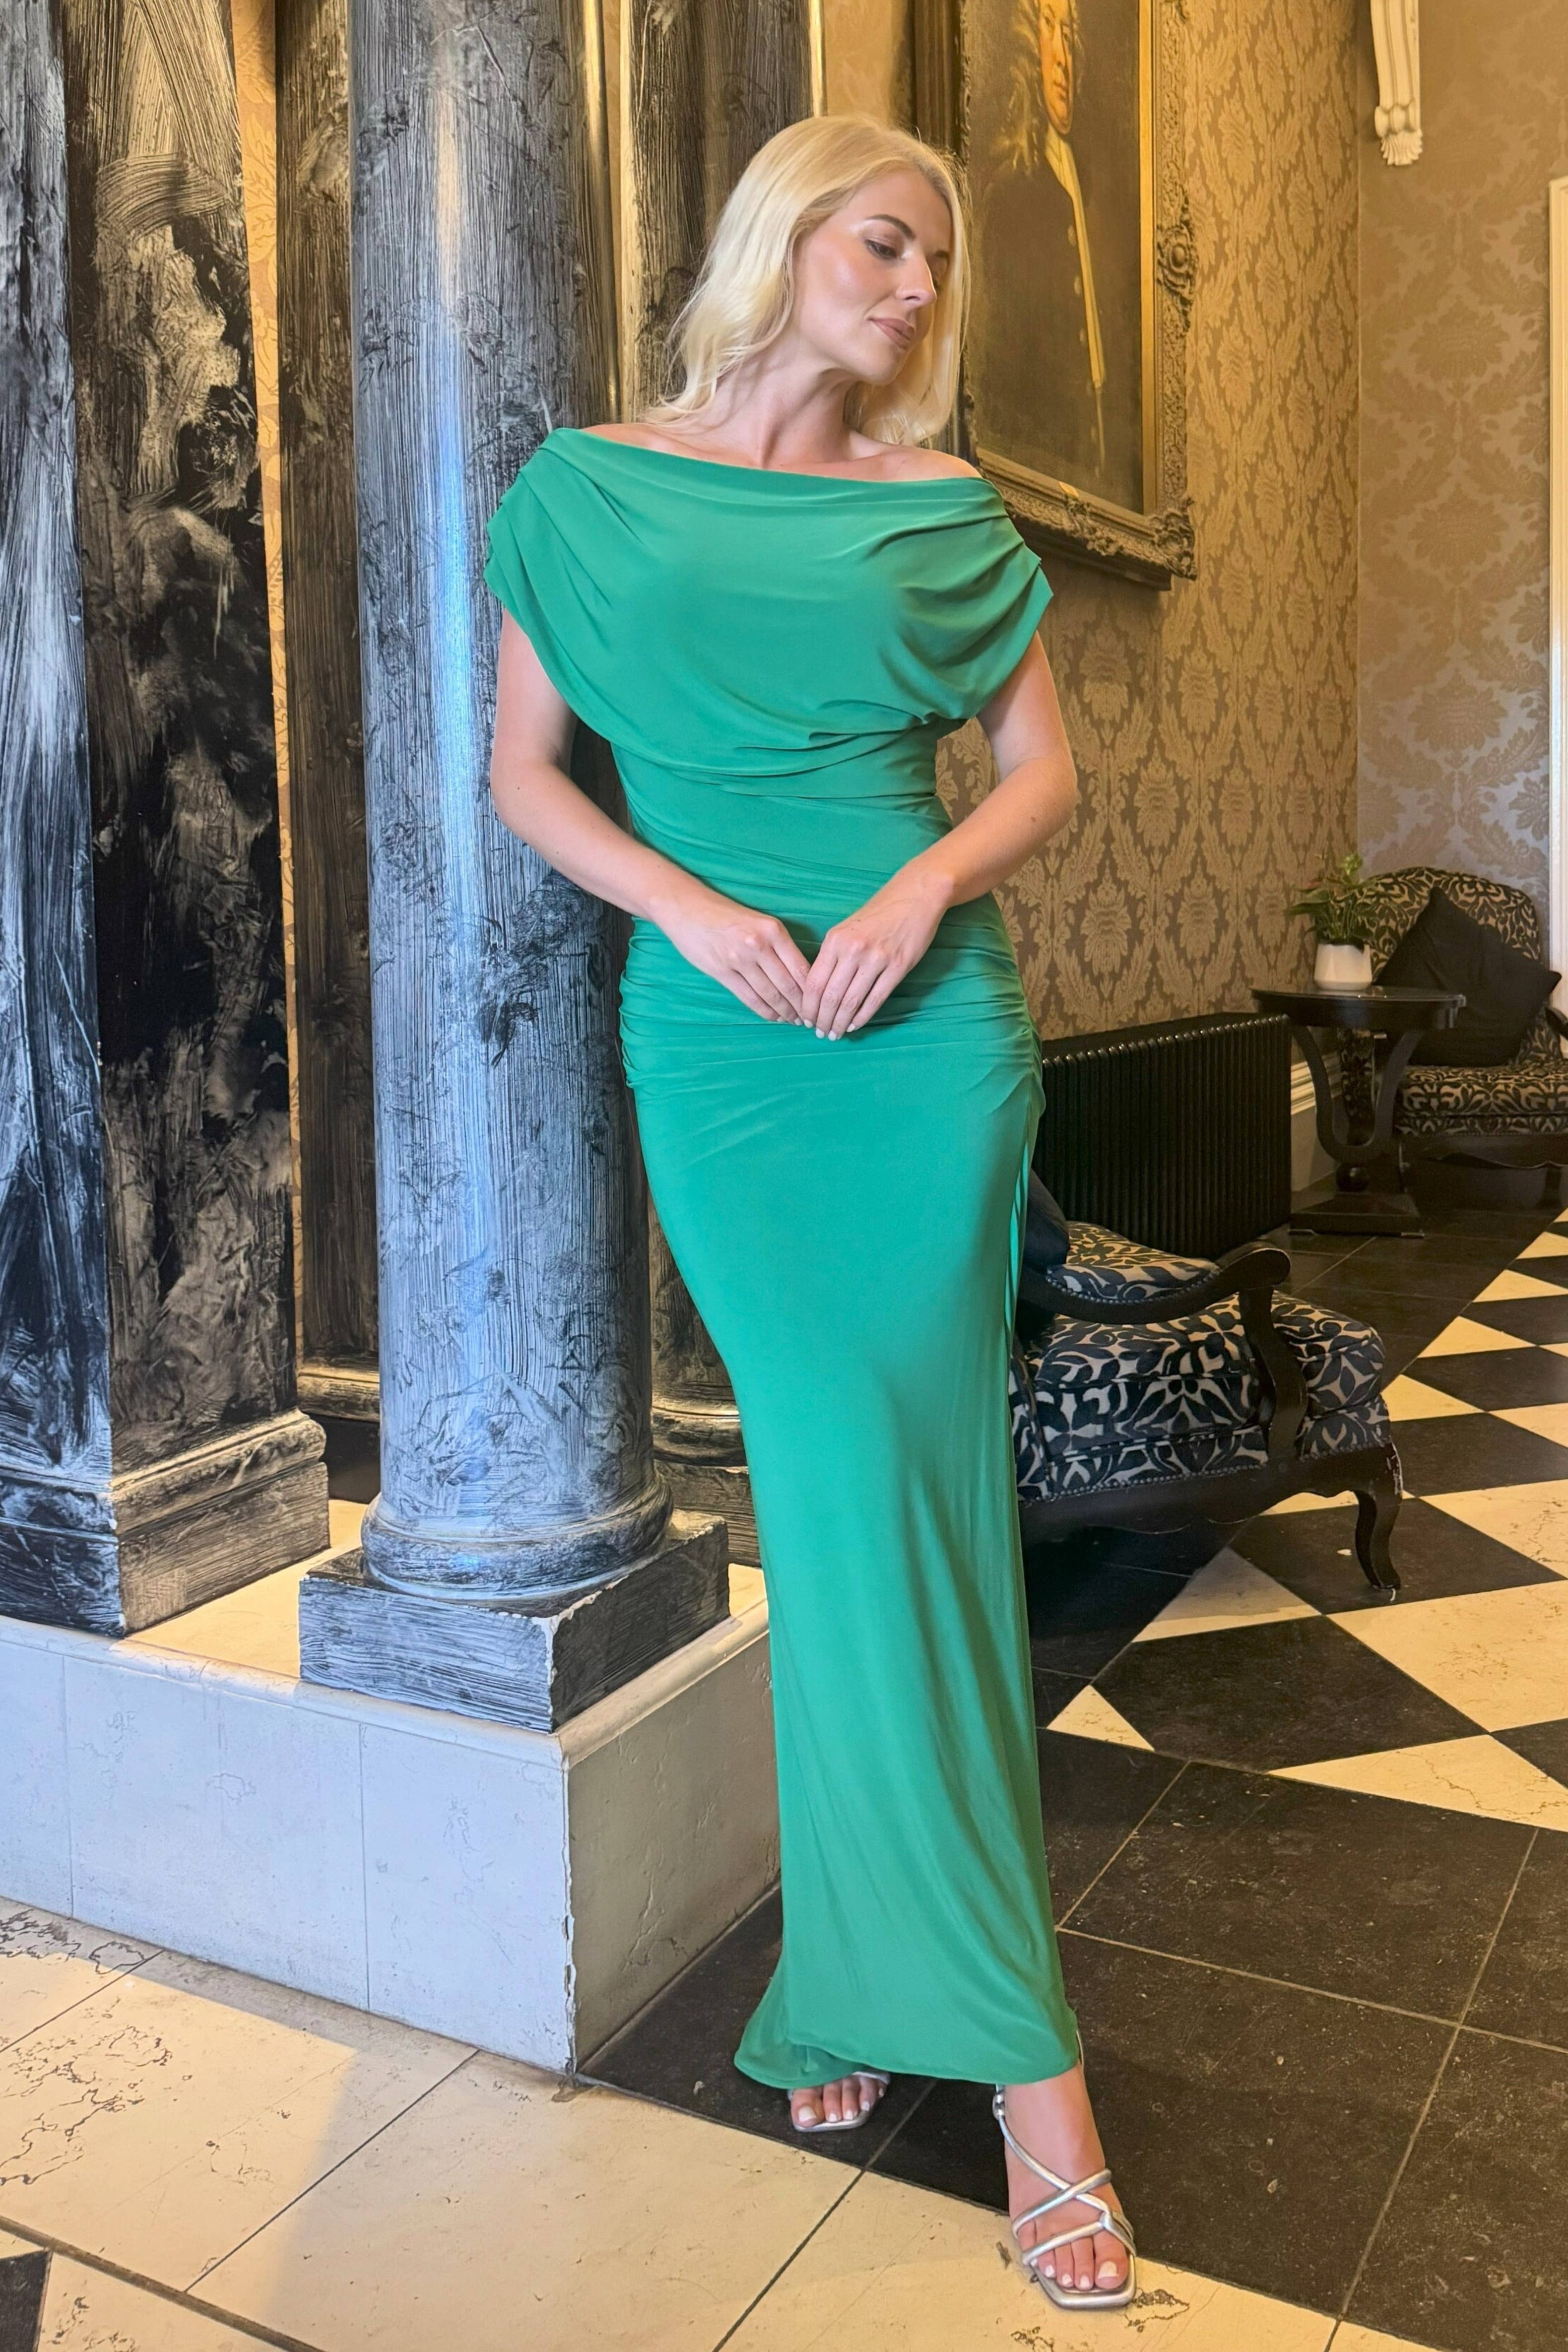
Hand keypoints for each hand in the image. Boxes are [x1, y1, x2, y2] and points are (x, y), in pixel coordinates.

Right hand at [659, 887, 811, 1022]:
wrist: (689, 908)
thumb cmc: (727, 915)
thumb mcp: (760, 922)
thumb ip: (779, 945)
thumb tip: (801, 975)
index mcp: (774, 931)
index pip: (801, 968)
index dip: (813, 991)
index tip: (820, 1003)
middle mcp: (759, 945)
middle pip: (789, 985)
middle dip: (802, 1007)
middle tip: (811, 1019)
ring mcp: (740, 960)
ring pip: (771, 994)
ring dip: (785, 1012)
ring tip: (795, 1021)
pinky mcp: (722, 971)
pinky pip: (750, 998)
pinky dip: (765, 1011)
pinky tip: (774, 1017)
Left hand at [801, 866, 951, 1038]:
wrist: (914, 896)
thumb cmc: (878, 913)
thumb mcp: (846, 928)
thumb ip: (832, 955)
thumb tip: (817, 989)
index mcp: (835, 940)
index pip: (813, 982)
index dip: (807, 1007)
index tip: (805, 1019)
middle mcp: (852, 950)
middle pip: (830, 996)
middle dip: (822, 1020)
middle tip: (819, 1033)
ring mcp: (876, 959)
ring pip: (851, 1002)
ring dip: (840, 1022)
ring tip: (835, 1034)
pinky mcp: (898, 967)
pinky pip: (876, 999)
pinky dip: (862, 1017)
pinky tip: (854, 1025)